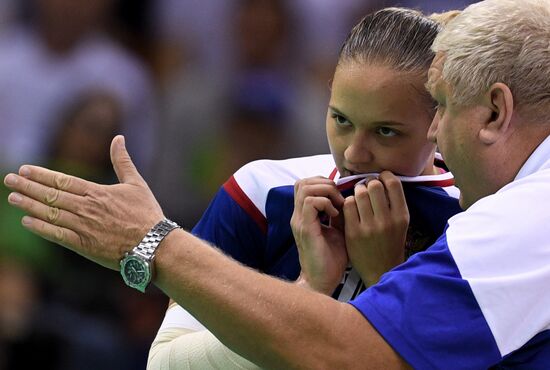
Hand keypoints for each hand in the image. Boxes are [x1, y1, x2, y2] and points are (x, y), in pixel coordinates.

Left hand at [3, 135, 163, 269]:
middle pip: (51, 195)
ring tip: (13, 198)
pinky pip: (57, 235)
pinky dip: (40, 228)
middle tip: (9, 180)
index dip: (42, 175)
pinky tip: (27, 221)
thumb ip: (123, 161)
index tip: (25, 169)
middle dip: (28, 186)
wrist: (154, 244)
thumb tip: (118, 138)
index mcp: (98, 192)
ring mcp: (83, 227)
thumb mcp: (137, 183)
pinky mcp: (84, 245)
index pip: (63, 181)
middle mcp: (86, 208)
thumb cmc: (147, 214)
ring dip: (29, 205)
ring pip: (50, 214)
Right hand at [290, 176, 346, 294]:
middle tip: (339, 197)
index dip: (323, 183)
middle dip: (324, 183)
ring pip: (305, 187)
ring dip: (326, 191)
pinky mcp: (305, 228)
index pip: (305, 185)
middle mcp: (298, 216)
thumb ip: (339, 214)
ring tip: (338, 205)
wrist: (322, 282)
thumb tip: (349, 198)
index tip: (340, 195)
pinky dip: (326, 203)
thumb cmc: (331, 260)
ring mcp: (299, 221)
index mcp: (304, 215)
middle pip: (302, 182)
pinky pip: (311, 202)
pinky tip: (335, 215)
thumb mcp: (338, 231)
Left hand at [343, 172, 408, 286]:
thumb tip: (380, 177)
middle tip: (367, 189)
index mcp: (401, 216)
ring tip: (359, 198)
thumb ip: (393, 202)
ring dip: (357, 192)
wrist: (381, 270)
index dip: (385, 176)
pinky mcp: (353, 232)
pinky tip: (352, 209)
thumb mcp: (400, 223)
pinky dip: (348, 203)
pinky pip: (348, 205)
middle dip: (369, 183)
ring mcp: (369, 227)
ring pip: (359, 193)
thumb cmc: (390, 243)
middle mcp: (387, 220)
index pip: (393, 183)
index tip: (380, 178)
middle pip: (374, 185)